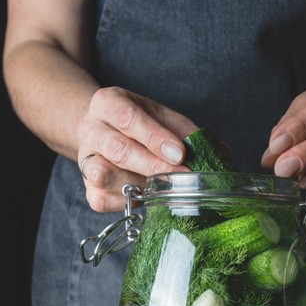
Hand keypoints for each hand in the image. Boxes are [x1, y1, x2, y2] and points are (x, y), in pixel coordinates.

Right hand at [76, 87, 197, 211]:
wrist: (105, 132)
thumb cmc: (140, 124)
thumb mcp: (163, 118)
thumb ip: (187, 132)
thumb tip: (221, 153)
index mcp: (108, 103)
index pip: (128, 117)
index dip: (155, 138)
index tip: (180, 153)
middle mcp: (90, 129)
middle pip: (118, 150)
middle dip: (154, 166)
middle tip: (183, 176)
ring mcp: (85, 159)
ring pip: (106, 176)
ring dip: (139, 185)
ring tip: (163, 187)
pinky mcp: (88, 187)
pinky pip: (102, 200)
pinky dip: (126, 202)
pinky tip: (144, 197)